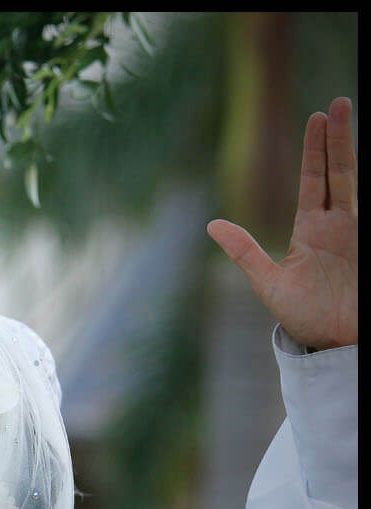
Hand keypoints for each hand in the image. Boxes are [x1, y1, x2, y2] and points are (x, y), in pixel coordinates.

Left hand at [208, 97, 356, 349]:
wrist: (331, 345)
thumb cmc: (302, 316)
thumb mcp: (269, 283)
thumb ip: (245, 252)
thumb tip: (213, 224)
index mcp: (312, 229)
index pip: (315, 179)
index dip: (316, 149)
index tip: (318, 117)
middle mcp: (339, 225)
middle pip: (341, 172)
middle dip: (340, 138)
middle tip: (339, 103)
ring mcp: (359, 234)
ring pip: (358, 184)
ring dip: (354, 154)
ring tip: (350, 117)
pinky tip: (366, 176)